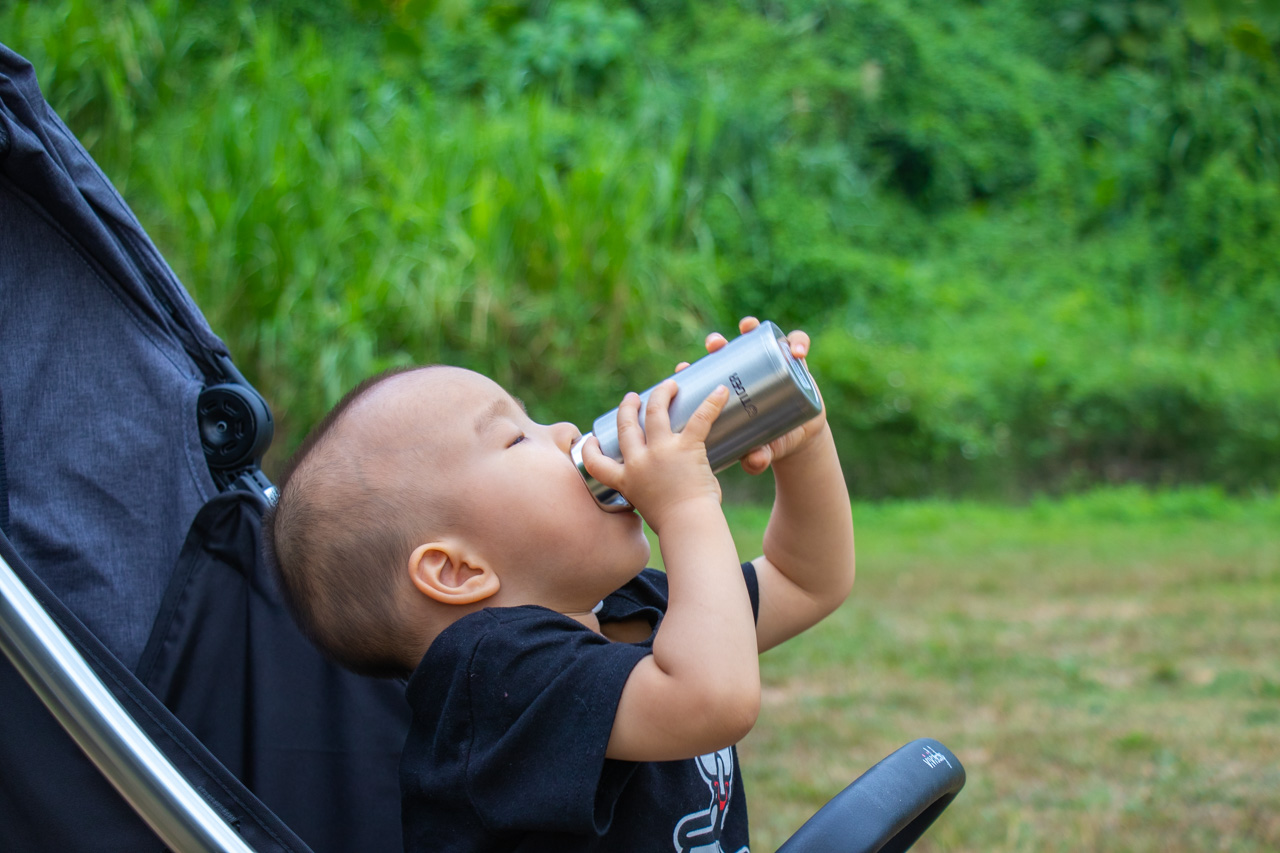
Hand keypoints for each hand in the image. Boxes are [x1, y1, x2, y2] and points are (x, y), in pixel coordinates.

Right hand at [581, 379, 730, 530]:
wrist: (688, 527)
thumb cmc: (675, 525)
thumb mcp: (650, 510)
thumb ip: (654, 495)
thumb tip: (670, 490)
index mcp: (626, 481)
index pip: (597, 463)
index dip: (591, 449)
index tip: (592, 439)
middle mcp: (638, 462)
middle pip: (626, 425)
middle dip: (628, 407)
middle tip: (633, 398)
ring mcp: (661, 452)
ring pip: (655, 411)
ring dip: (661, 393)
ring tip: (669, 385)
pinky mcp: (686, 448)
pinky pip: (699, 418)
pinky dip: (711, 403)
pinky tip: (719, 391)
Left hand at [676, 316, 827, 475]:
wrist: (798, 437)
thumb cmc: (769, 442)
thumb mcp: (762, 450)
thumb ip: (758, 457)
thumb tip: (754, 461)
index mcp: (726, 392)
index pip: (705, 376)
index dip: (692, 368)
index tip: (682, 367)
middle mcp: (745, 373)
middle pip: (726, 351)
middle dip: (717, 343)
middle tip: (714, 344)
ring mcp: (770, 363)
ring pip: (758, 338)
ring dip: (750, 328)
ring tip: (748, 327)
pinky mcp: (795, 362)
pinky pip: (797, 345)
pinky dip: (798, 343)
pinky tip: (797, 352)